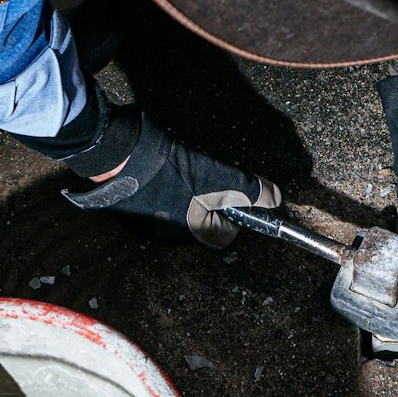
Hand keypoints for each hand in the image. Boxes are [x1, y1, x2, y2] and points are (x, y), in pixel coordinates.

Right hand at [62, 108, 277, 246]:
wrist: (122, 157)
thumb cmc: (174, 170)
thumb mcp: (220, 176)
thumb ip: (251, 190)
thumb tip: (276, 198)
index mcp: (196, 234)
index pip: (228, 233)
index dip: (234, 210)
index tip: (228, 190)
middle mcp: (173, 240)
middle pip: (206, 223)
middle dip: (210, 202)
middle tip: (203, 178)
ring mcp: (150, 230)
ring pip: (183, 215)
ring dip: (187, 198)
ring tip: (181, 174)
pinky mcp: (133, 217)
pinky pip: (160, 209)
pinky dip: (165, 195)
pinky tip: (161, 177)